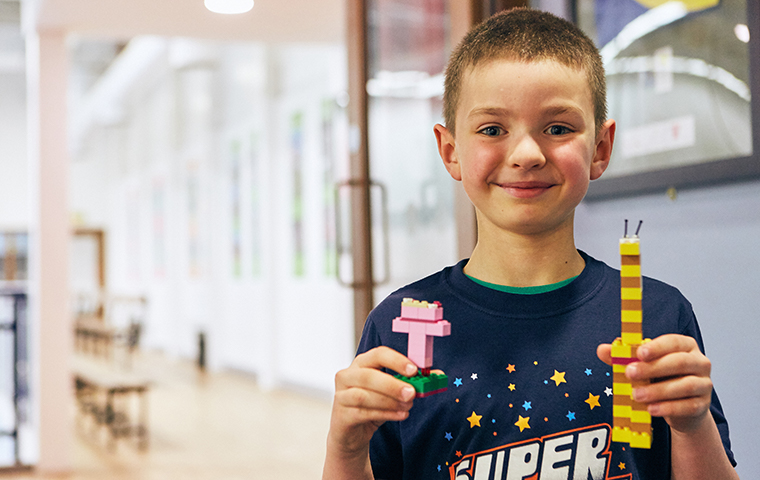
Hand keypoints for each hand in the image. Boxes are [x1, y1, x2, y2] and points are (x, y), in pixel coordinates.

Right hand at [326, 346, 417, 459]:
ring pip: (364, 396)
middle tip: (412, 392)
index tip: (414, 370)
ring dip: (389, 401)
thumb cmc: (372, 406)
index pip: (378, 354)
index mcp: (361, 363)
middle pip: (369, 375)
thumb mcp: (391, 392)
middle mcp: (348, 376)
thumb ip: (410, 382)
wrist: (351, 433)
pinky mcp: (341, 415)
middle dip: (393, 384)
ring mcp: (341, 396)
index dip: (396, 360)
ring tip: (407, 406)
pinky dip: (384, 414)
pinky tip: (399, 415)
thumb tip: (436, 375)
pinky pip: (363, 412)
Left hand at [597, 334, 712, 433]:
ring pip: (685, 385)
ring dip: (658, 390)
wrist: (681, 408)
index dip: (656, 347)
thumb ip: (623, 357)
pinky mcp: (703, 405)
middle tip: (630, 374)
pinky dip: (668, 408)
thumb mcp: (642, 366)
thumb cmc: (661, 379)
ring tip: (636, 395)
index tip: (639, 353)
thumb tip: (602, 349)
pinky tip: (651, 409)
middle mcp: (699, 362)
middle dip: (653, 368)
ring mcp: (704, 384)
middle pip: (679, 362)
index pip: (673, 342)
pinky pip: (688, 406)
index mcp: (685, 346)